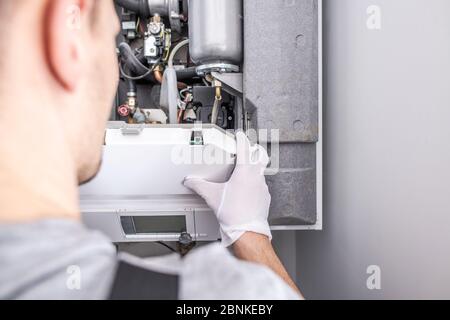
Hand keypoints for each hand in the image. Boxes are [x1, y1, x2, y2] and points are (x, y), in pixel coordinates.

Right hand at [184, 132, 271, 246]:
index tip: (241, 135)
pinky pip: (262, 185)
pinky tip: (247, 190)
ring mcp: (263, 187)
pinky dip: (255, 183)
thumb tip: (190, 181)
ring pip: (261, 171)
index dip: (242, 139)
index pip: (245, 149)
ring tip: (244, 172)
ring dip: (254, 168)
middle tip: (249, 149)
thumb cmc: (234, 214)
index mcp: (245, 172)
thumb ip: (199, 186)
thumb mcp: (212, 196)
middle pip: (260, 156)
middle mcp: (257, 177)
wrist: (247, 231)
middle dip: (255, 150)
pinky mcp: (265, 197)